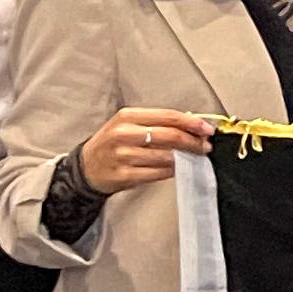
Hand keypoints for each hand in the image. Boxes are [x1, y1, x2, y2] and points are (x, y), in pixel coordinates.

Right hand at [77, 108, 215, 193]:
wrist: (86, 168)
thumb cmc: (112, 144)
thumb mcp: (128, 125)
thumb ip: (156, 122)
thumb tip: (191, 124)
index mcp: (127, 117)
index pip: (168, 116)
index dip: (191, 123)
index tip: (206, 129)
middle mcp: (124, 134)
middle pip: (171, 136)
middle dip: (193, 142)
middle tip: (205, 146)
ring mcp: (123, 156)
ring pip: (167, 156)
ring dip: (185, 158)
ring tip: (193, 157)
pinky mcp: (124, 175)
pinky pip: (158, 173)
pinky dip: (172, 170)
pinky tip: (177, 168)